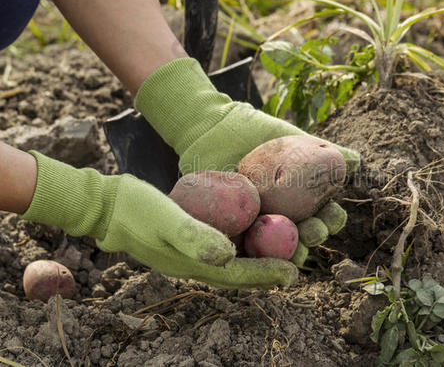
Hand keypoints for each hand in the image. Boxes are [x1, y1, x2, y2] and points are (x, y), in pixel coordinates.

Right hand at [20, 152, 296, 288]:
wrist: (105, 206)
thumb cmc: (135, 210)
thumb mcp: (166, 219)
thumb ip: (195, 237)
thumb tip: (229, 255)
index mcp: (194, 264)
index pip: (239, 275)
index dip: (267, 274)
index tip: (295, 272)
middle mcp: (196, 263)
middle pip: (241, 273)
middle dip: (270, 270)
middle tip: (300, 263)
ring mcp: (192, 252)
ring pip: (234, 261)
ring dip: (259, 257)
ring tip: (286, 249)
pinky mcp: (190, 239)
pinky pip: (223, 245)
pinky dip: (243, 243)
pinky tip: (255, 229)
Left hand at [135, 58, 359, 268]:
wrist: (213, 128)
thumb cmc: (255, 132)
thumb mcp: (290, 137)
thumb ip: (323, 149)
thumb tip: (355, 161)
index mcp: (303, 198)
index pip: (325, 214)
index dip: (332, 219)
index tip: (332, 214)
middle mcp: (285, 215)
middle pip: (306, 234)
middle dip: (314, 236)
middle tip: (313, 232)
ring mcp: (259, 224)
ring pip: (279, 246)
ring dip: (291, 252)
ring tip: (294, 252)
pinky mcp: (233, 230)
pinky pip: (246, 245)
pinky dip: (255, 251)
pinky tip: (260, 254)